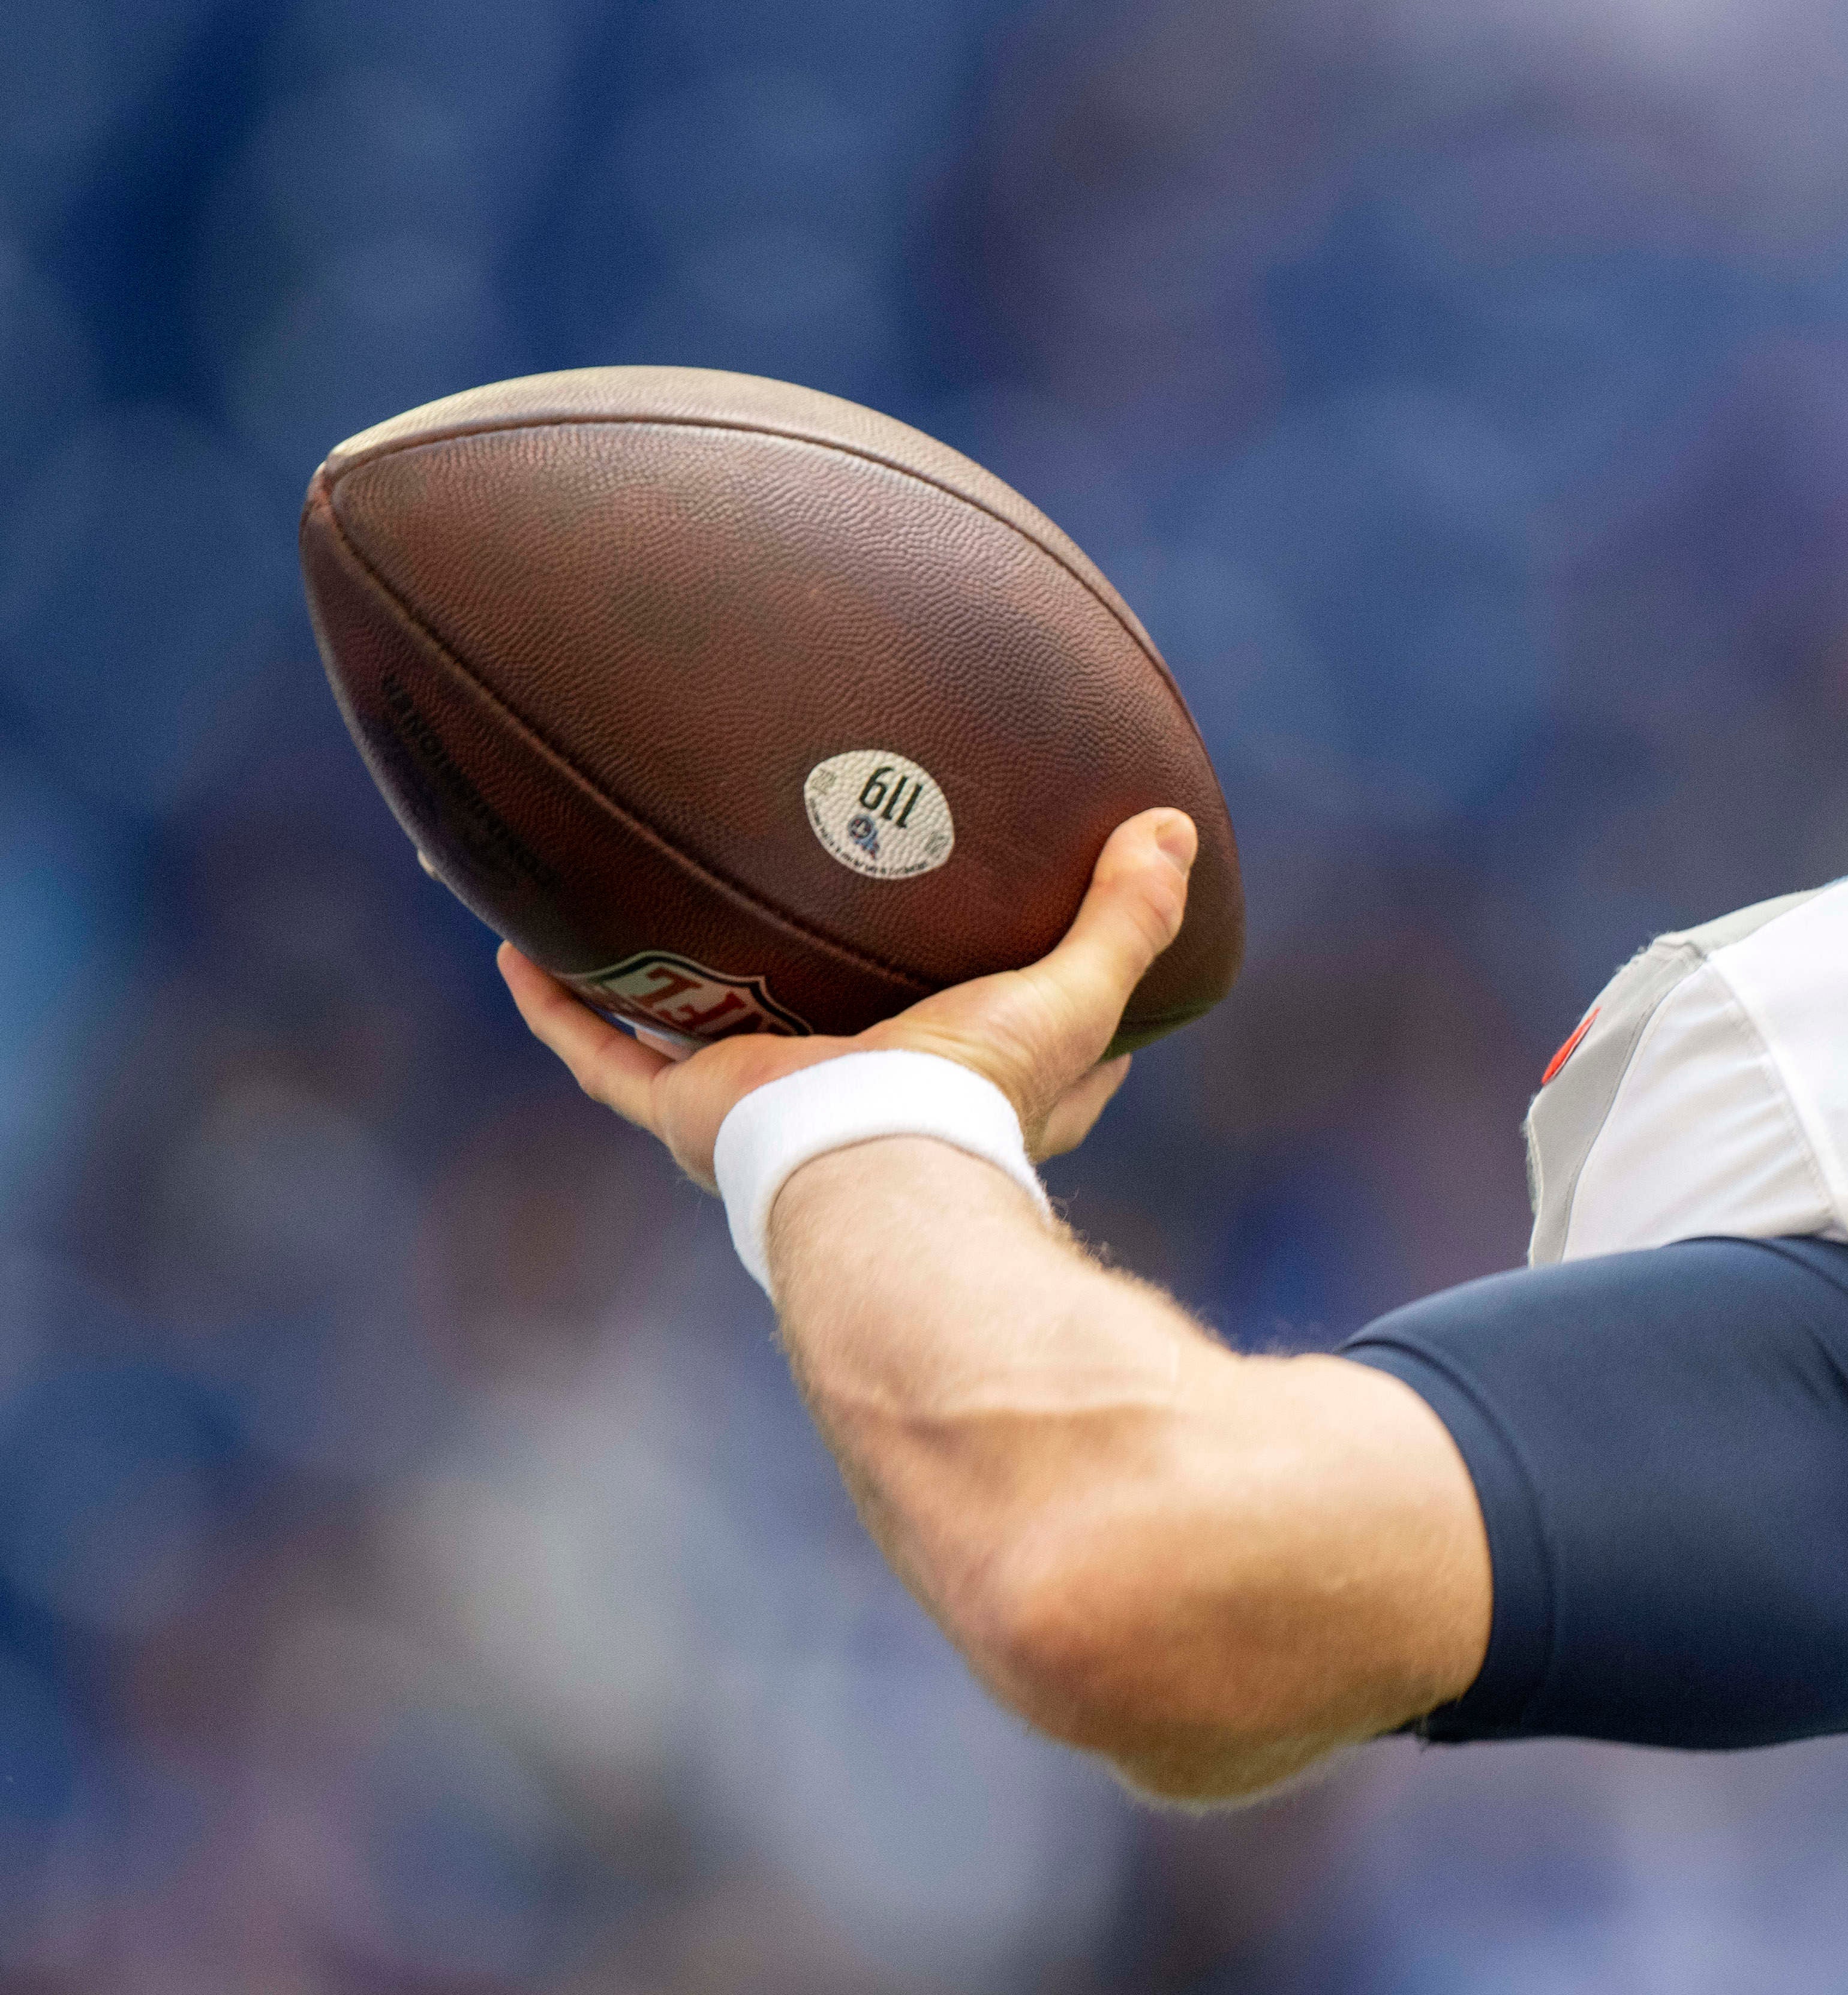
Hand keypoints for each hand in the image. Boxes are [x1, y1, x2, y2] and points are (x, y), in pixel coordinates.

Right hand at [499, 808, 1202, 1190]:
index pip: (986, 1050)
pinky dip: (560, 1009)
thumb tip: (1178, 829)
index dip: (1000, 1001)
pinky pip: (603, 1057)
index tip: (1015, 938)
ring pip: (690, 1046)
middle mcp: (848, 1105)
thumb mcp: (1074, 995)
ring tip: (623, 917)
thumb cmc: (979, 1094)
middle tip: (780, 900)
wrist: (879, 1164)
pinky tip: (523, 949)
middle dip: (795, 986)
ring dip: (657, 992)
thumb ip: (1129, 917)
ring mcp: (758, 1110)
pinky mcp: (688, 1112)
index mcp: (950, 1095)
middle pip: (821, 1041)